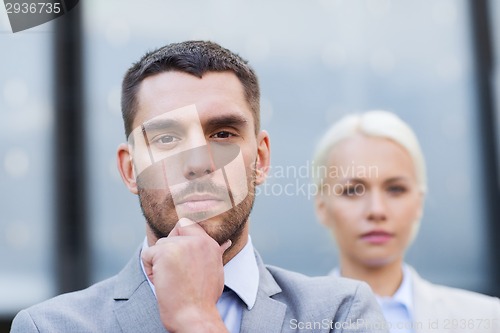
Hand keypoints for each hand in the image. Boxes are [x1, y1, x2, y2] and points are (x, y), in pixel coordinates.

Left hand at [141, 218, 231, 332]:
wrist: (195, 316)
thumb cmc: (203, 299)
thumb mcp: (215, 271)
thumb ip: (215, 253)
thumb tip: (226, 242)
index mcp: (210, 244)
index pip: (187, 223)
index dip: (178, 235)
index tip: (178, 255)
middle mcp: (198, 240)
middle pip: (171, 234)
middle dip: (168, 252)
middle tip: (176, 273)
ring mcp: (182, 245)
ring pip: (159, 245)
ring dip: (159, 263)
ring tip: (171, 281)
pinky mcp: (166, 252)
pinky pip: (147, 255)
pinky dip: (150, 270)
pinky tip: (162, 282)